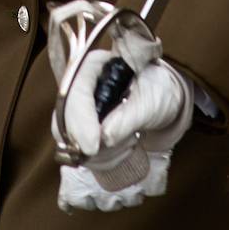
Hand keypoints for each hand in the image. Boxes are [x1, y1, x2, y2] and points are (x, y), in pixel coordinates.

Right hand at [48, 0, 192, 214]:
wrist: (164, 99)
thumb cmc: (158, 90)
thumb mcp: (150, 100)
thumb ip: (128, 117)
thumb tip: (105, 138)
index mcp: (93, 67)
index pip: (74, 93)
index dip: (79, 121)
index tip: (94, 146)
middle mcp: (79, 88)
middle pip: (64, 121)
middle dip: (91, 142)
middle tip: (125, 145)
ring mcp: (78, 112)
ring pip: (71, 143)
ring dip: (102, 154)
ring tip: (132, 141)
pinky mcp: (82, 133)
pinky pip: (81, 155)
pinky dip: (104, 161)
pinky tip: (125, 150)